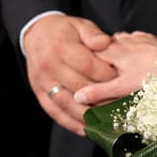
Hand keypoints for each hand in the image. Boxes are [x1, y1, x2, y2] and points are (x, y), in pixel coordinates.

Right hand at [23, 14, 116, 134]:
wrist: (36, 34)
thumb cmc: (64, 31)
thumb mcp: (80, 25)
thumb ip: (93, 34)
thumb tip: (105, 43)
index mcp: (61, 47)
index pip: (88, 66)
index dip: (106, 76)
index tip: (120, 81)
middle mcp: (49, 66)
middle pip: (79, 87)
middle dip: (101, 97)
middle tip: (119, 104)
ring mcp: (42, 81)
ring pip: (66, 103)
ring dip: (86, 116)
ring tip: (104, 123)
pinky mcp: (39, 93)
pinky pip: (54, 111)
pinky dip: (70, 123)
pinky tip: (85, 130)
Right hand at [74, 31, 156, 104]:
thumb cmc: (153, 76)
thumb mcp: (123, 88)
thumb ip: (100, 91)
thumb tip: (78, 97)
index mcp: (111, 51)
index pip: (88, 54)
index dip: (85, 65)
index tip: (84, 75)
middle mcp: (120, 40)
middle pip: (102, 49)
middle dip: (101, 61)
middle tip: (103, 77)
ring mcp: (134, 38)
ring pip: (117, 44)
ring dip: (116, 55)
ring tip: (120, 70)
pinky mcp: (147, 38)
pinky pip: (133, 42)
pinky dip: (131, 50)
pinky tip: (136, 61)